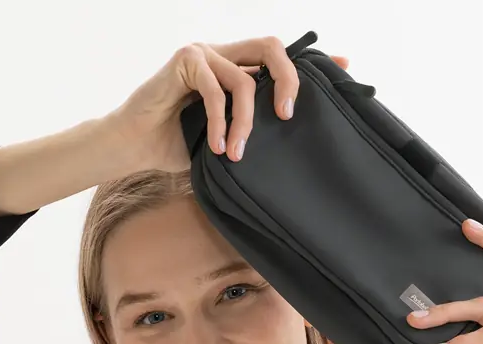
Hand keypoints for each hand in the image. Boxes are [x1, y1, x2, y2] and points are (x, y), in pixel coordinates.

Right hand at [108, 38, 349, 175]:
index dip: (314, 60)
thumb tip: (287, 149)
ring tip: (235, 154)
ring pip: (245, 81)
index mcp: (238, 70)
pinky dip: (217, 122)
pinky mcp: (185, 60)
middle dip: (289, 81)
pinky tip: (213, 147)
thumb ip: (252, 133)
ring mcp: (205, 54)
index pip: (281, 58)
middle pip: (272, 49)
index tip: (347, 65)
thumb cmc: (178, 145)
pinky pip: (215, 89)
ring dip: (245, 124)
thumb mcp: (226, 141)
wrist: (135, 147)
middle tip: (287, 117)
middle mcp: (225, 55)